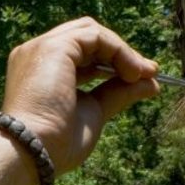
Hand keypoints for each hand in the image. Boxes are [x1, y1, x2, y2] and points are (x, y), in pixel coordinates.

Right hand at [1, 18, 159, 174]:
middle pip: (86, 38)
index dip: (113, 62)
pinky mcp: (54, 47)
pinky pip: (95, 36)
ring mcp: (41, 47)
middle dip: (119, 52)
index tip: (142, 78)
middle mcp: (36, 53)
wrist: (33, 152)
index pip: (81, 53)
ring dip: (122, 51)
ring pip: (91, 32)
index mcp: (39, 70)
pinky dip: (119, 50)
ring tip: (143, 74)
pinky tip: (132, 72)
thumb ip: (117, 93)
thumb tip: (151, 84)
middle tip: (149, 72)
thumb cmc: (56, 143)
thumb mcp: (94, 112)